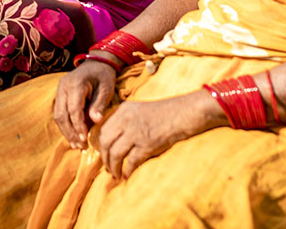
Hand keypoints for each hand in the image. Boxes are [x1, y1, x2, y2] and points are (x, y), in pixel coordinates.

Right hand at [52, 58, 117, 147]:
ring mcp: (60, 90)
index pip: (73, 109)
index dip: (78, 125)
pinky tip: (73, 135)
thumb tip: (96, 121)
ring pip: (58, 115)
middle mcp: (63, 87)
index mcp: (75, 84)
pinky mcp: (60, 95)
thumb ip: (99, 104)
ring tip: (76, 144)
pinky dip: (65, 125)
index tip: (84, 139)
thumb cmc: (103, 76)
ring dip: (66, 131)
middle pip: (61, 114)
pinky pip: (59, 112)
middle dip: (70, 132)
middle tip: (79, 146)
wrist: (96, 63)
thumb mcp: (106, 88)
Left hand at [95, 90, 223, 180]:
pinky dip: (127, 171)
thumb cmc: (165, 112)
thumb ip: (125, 119)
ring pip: (115, 154)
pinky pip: (130, 161)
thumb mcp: (140, 109)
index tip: (103, 154)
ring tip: (115, 175)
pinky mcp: (147, 145)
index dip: (101, 144)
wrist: (185, 113)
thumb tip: (115, 139)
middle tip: (107, 168)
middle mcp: (126, 120)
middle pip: (105, 142)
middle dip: (104, 158)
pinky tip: (127, 176)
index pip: (103, 129)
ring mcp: (136, 133)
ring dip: (113, 167)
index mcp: (123, 110)